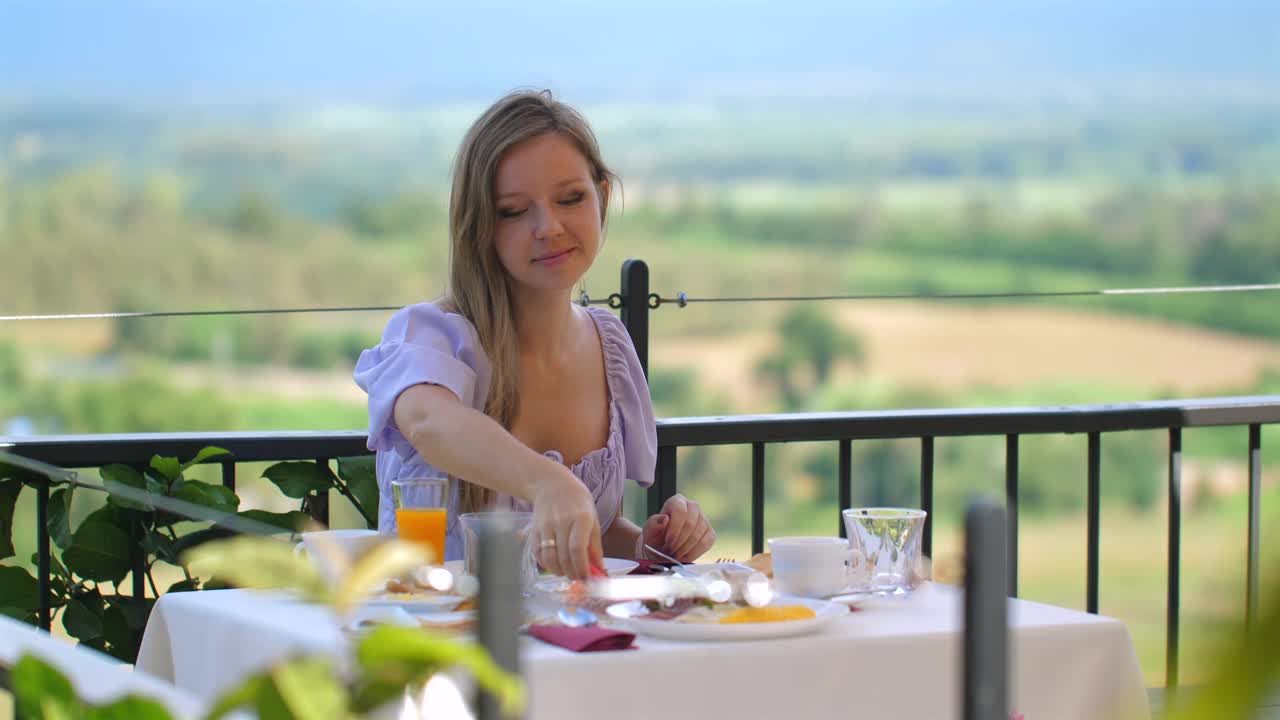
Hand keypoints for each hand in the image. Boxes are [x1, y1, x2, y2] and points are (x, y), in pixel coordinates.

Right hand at [530, 462, 602, 579]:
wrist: (552, 485)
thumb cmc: (578, 503)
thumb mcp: (593, 519)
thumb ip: (595, 546)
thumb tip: (599, 570)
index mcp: (580, 518)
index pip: (578, 548)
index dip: (581, 567)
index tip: (587, 578)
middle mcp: (561, 521)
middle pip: (563, 556)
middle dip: (571, 573)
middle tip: (578, 580)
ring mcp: (545, 526)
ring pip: (549, 557)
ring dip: (558, 571)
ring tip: (567, 573)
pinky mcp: (534, 530)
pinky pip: (538, 553)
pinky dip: (546, 564)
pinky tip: (555, 565)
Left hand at [639, 494, 714, 562]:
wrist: (662, 550)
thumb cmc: (655, 538)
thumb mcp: (648, 532)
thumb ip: (653, 524)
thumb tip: (665, 518)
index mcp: (677, 501)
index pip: (680, 510)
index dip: (674, 528)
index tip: (667, 542)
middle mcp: (693, 507)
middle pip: (691, 523)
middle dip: (679, 541)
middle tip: (669, 552)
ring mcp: (704, 520)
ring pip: (699, 534)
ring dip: (685, 549)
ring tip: (674, 556)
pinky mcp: (710, 533)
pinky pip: (707, 543)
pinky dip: (694, 553)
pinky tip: (684, 557)